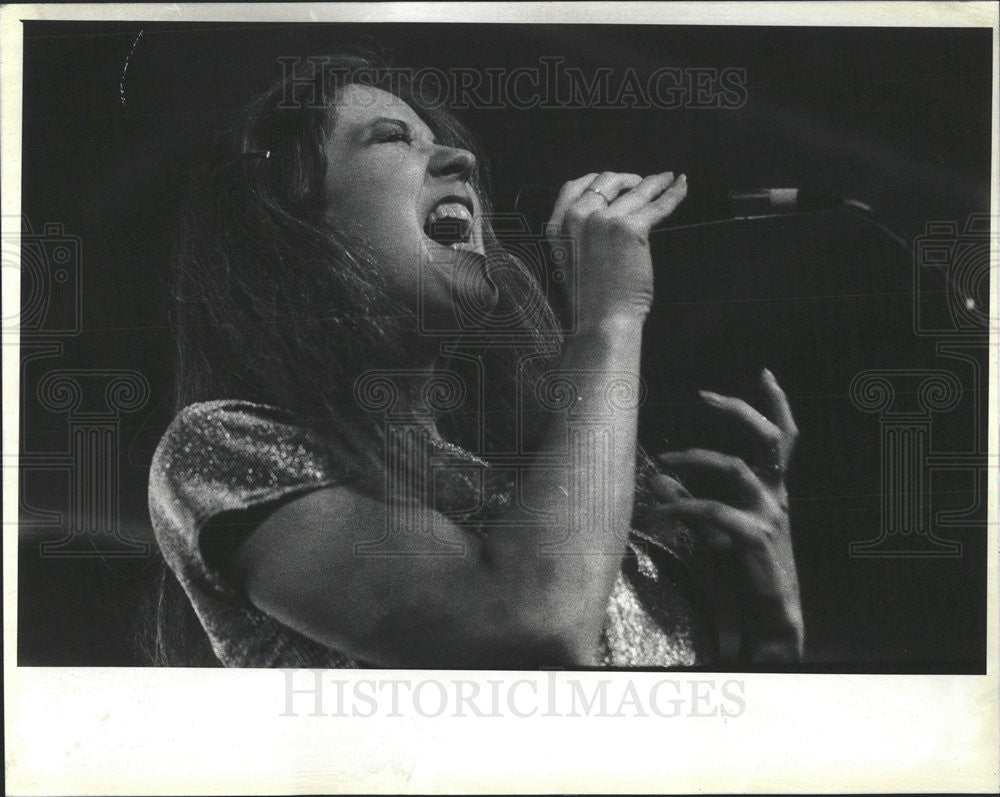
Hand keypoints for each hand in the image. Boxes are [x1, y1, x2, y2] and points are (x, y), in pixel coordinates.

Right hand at [544, 170, 686, 324]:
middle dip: (626, 179)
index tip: (613, 182)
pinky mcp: (631, 229)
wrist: (600, 320)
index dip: (597, 180)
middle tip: (642, 183)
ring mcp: (604, 220)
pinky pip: (657, 205)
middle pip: (606, 182)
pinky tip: (680, 186)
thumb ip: (577, 236)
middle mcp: (578, 218)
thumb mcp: (569, 262)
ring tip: (669, 179)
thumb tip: (601, 219)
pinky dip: (673, 194)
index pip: (575, 186)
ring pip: (635, 191)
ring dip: (655, 182)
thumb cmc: (589, 302)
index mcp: (558, 226)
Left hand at [651, 368, 802, 662]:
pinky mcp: (755, 538)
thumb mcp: (713, 528)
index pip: (783, 438)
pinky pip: (715, 511)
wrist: (771, 613)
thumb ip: (688, 498)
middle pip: (771, 439)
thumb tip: (656, 475)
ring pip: (734, 469)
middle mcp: (777, 495)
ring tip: (662, 462)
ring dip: (693, 460)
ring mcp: (769, 515)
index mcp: (774, 489)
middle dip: (740, 411)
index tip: (765, 373)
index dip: (777, 404)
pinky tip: (663, 511)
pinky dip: (685, 506)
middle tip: (704, 395)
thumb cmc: (744, 568)